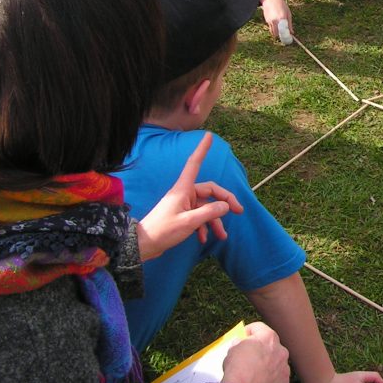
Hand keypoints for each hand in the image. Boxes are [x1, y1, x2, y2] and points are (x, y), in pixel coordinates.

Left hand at [136, 132, 242, 260]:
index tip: (209, 136)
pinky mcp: (182, 216)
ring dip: (215, 221)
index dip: (202, 150)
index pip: (194, 164)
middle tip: (238, 212)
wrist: (143, 245)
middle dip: (224, 202)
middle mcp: (185, 194)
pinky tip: (204, 239)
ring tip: (222, 236)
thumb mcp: (189, 222)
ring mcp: (184, 205)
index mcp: (184, 189)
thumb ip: (209, 213)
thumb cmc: (163, 230)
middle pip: (210, 192)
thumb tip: (226, 206)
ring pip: (206, 208)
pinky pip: (199, 217)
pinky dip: (204, 227)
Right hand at [222, 322, 290, 382]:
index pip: (259, 328)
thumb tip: (239, 343)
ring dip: (268, 365)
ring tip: (255, 372)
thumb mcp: (233, 349)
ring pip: (277, 362)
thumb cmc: (238, 368)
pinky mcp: (284, 382)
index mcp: (268, 337)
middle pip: (271, 345)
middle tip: (249, 356)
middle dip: (261, 349)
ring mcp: (284, 367)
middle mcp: (281, 350)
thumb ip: (239, 343)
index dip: (249, 331)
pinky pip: (278, 378)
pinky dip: (271, 380)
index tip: (244, 336)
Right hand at [260, 0, 293, 41]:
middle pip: (277, 34)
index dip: (286, 36)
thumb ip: (289, 24)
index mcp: (282, 19)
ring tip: (281, 28)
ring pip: (273, 32)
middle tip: (285, 34)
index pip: (283, 32)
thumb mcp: (288, 13)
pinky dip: (274, 28)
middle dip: (281, 35)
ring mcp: (270, 21)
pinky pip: (270, 27)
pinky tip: (276, 23)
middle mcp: (275, 21)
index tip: (289, 38)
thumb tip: (292, 32)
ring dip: (277, 32)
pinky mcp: (266, 20)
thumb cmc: (281, 4)